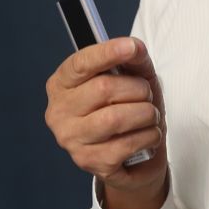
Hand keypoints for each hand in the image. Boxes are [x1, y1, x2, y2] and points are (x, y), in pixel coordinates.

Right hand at [44, 37, 167, 208]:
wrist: (135, 156)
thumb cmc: (128, 109)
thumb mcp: (133, 77)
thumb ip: (133, 59)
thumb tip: (135, 49)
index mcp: (62, 84)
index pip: (81, 64)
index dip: (107, 53)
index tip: (131, 46)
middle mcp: (58, 112)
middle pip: (104, 89)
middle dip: (138, 89)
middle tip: (147, 95)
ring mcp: (71, 139)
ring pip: (115, 118)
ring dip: (146, 114)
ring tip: (149, 115)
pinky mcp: (89, 162)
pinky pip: (126, 144)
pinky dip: (148, 136)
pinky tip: (147, 135)